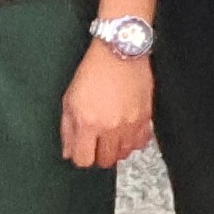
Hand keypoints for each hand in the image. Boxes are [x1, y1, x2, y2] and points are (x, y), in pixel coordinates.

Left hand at [59, 42, 155, 171]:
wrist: (121, 52)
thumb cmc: (93, 71)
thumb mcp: (69, 99)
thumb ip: (67, 129)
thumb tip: (69, 151)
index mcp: (88, 123)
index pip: (84, 160)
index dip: (80, 157)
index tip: (81, 150)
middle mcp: (110, 127)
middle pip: (106, 161)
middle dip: (98, 155)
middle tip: (96, 143)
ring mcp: (130, 124)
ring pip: (124, 154)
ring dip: (116, 148)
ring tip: (111, 136)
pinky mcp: (146, 117)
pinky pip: (141, 142)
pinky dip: (133, 141)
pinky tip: (127, 131)